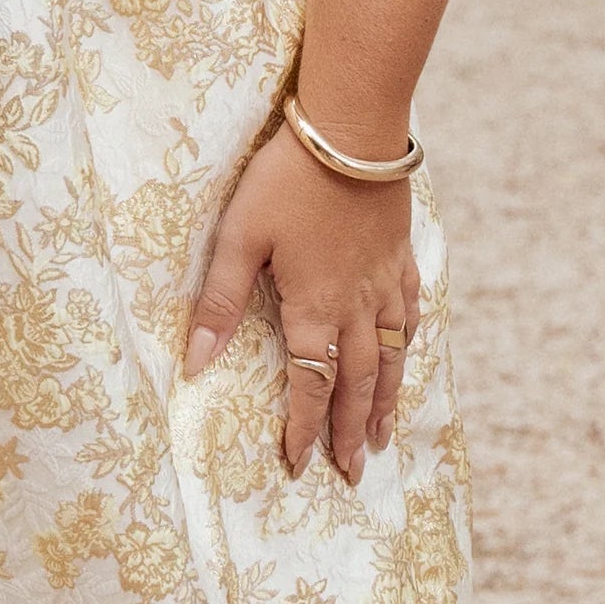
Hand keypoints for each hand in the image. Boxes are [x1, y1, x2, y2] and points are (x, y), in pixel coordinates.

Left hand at [184, 122, 419, 482]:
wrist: (351, 130)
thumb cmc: (286, 180)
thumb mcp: (238, 238)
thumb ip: (220, 304)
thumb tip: (194, 365)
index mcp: (313, 308)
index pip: (311, 385)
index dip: (305, 427)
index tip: (300, 463)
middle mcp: (355, 307)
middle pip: (357, 384)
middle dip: (351, 432)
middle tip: (351, 473)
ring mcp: (385, 282)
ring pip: (390, 358)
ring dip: (385, 402)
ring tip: (383, 438)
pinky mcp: (400, 257)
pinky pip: (410, 315)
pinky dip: (409, 347)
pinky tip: (407, 357)